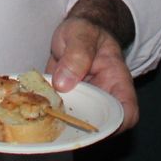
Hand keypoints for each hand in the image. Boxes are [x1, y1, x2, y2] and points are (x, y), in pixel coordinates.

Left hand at [45, 11, 136, 129]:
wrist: (74, 31)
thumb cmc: (86, 30)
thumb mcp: (82, 34)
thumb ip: (77, 55)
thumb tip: (63, 84)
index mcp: (117, 82)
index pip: (128, 113)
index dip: (116, 125)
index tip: (92, 124)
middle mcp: (102, 98)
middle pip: (100, 126)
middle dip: (79, 130)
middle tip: (56, 121)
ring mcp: (83, 103)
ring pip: (77, 125)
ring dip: (59, 123)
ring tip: (41, 114)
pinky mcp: (65, 103)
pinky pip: (58, 116)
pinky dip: (46, 114)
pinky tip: (32, 108)